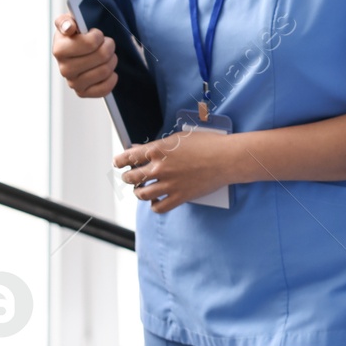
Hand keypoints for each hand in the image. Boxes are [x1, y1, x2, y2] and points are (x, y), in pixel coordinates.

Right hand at [51, 14, 116, 97]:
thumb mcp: (69, 21)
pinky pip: (104, 89)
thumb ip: (66, 21)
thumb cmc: (75, 34)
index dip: (98, 36)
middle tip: (106, 44)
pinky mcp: (82, 93)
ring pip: (105, 70)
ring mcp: (73, 83)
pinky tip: (108, 71)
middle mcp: (64, 69)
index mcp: (59, 50)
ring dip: (112, 60)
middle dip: (109, 46)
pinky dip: (112, 79)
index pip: (91, 43)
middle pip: (102, 56)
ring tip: (107, 55)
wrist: (77, 50)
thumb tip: (69, 28)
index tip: (96, 34)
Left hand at [114, 127, 233, 212]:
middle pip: (131, 177)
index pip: (128, 157)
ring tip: (142, 190)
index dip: (119, 161)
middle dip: (128, 177)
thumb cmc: (208, 144)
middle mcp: (159, 168)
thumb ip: (158, 145)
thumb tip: (141, 149)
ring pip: (141, 194)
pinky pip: (158, 207)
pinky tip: (156, 200)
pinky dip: (154, 205)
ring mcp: (168, 184)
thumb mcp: (179, 138)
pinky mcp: (179, 197)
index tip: (118, 163)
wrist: (227, 158)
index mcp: (157, 150)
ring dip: (139, 192)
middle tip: (131, 177)